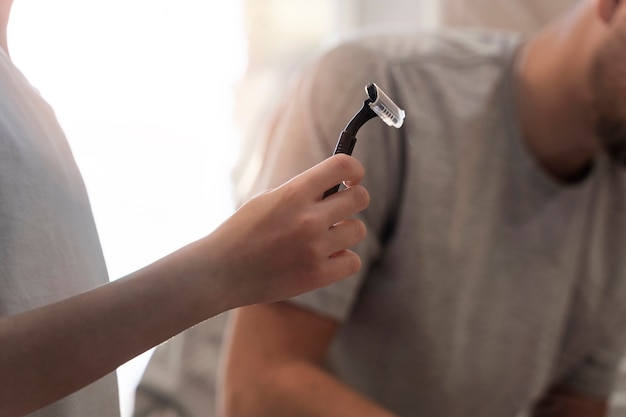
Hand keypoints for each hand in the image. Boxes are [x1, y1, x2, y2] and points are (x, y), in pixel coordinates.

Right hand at [208, 154, 369, 306]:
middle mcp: (308, 219)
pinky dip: (342, 259)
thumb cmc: (242, 232)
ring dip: (345, 231)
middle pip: (360, 198)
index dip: (354, 169)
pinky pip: (352, 261)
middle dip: (353, 200)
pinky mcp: (317, 276)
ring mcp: (314, 249)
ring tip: (325, 237)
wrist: (220, 272)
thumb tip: (336, 186)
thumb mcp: (267, 199)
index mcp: (293, 193)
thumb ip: (301, 192)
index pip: (342, 166)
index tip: (352, 178)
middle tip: (339, 209)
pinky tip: (325, 257)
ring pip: (358, 230)